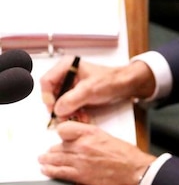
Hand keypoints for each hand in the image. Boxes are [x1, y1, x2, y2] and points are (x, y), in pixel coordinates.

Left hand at [38, 121, 153, 184]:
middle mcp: (83, 145)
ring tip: (43, 160)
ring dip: (47, 160)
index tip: (59, 136)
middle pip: (58, 146)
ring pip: (56, 159)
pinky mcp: (80, 174)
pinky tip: (46, 170)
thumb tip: (82, 139)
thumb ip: (92, 137)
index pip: (65, 129)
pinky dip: (50, 171)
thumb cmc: (126, 154)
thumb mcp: (108, 137)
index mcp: (91, 133)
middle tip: (47, 152)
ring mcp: (80, 160)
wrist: (134, 169)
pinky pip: (59, 172)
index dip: (60, 133)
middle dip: (52, 150)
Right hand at [40, 56, 154, 119]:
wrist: (126, 85)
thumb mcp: (89, 89)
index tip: (54, 108)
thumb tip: (57, 110)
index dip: (47, 96)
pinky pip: (69, 106)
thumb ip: (71, 100)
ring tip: (78, 118)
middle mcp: (67, 75)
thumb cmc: (111, 81)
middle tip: (65, 117)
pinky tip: (83, 117)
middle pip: (52, 94)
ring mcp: (72, 86)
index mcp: (67, 66)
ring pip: (60, 103)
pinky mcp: (77, 95)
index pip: (46, 81)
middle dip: (59, 108)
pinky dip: (74, 113)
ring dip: (67, 113)